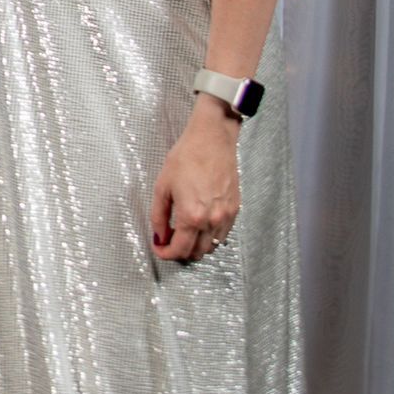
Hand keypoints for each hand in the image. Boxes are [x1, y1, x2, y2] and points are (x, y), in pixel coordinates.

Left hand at [149, 101, 240, 261]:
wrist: (211, 140)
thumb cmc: (186, 158)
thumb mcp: (162, 187)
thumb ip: (158, 217)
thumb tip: (159, 236)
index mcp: (191, 216)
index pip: (179, 250)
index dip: (165, 254)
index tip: (159, 248)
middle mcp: (212, 220)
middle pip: (196, 253)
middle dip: (180, 252)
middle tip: (169, 241)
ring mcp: (226, 216)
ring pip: (211, 246)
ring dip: (196, 246)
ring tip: (184, 233)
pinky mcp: (235, 209)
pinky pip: (223, 234)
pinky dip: (210, 236)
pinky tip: (200, 225)